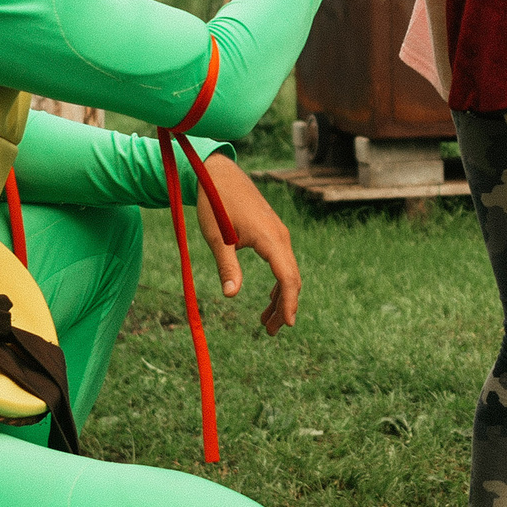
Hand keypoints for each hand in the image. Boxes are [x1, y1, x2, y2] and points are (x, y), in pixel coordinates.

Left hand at [196, 154, 302, 334]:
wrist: (219, 174)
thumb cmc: (215, 204)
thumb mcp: (217, 238)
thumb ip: (226, 267)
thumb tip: (232, 296)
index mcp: (270, 238)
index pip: (287, 276)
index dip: (289, 302)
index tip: (287, 324)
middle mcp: (280, 236)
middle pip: (291, 278)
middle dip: (284, 306)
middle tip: (270, 332)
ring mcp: (279, 234)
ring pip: (288, 272)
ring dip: (281, 297)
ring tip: (266, 322)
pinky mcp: (273, 233)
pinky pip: (283, 263)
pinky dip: (278, 282)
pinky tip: (268, 297)